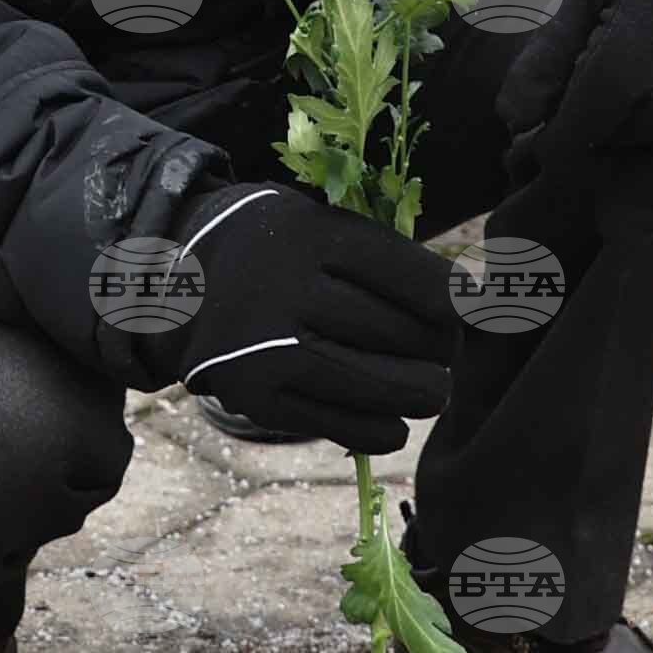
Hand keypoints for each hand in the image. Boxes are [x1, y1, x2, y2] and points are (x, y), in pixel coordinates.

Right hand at [114, 180, 460, 447]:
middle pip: (407, 335)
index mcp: (311, 234)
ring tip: (428, 386)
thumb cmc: (275, 251)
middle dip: (442, 350)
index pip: (417, 280)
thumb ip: (388, 259)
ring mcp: (266, 348)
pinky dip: (385, 428)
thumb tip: (477, 306)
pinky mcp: (255, 397)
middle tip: (443, 352)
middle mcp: (286, 289)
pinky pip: (350, 428)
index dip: (458, 303)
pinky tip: (390, 417)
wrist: (175, 281)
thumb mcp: (319, 224)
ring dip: (423, 392)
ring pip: (386, 388)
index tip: (467, 311)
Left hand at [497, 0, 652, 199]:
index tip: (538, 131)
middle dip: (592, 133)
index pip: (582, 127)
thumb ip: (548, 55)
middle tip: (581, 99)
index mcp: (637, 49)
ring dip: (632, 135)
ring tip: (624, 92)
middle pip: (620, 144)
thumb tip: (514, 118)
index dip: (554, 137)